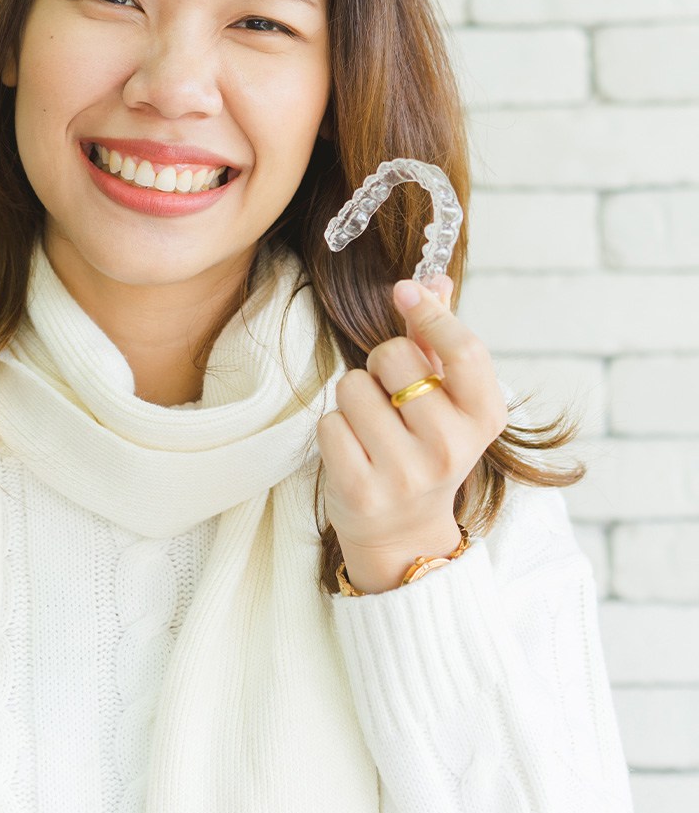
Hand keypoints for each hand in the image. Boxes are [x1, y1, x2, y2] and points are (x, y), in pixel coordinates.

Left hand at [317, 276, 507, 568]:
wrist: (404, 532)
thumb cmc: (425, 448)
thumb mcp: (448, 399)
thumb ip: (439, 339)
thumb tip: (434, 279)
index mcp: (482, 418)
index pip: (464, 351)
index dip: (431, 313)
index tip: (404, 291)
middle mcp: (450, 447)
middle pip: (394, 357)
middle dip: (381, 363)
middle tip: (390, 394)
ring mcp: (405, 473)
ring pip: (353, 387)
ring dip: (353, 398)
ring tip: (371, 427)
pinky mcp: (361, 490)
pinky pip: (329, 423)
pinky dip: (334, 429)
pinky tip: (354, 450)